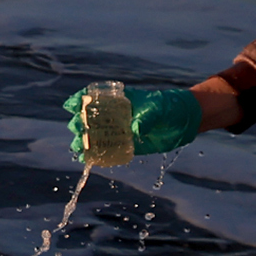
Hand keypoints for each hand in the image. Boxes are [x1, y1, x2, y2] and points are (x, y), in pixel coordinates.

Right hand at [65, 84, 204, 161]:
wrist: (184, 121)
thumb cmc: (169, 107)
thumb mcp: (158, 109)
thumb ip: (147, 118)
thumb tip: (135, 129)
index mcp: (119, 100)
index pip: (93, 97)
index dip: (79, 100)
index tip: (71, 105)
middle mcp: (115, 115)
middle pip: (88, 118)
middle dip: (79, 123)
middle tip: (78, 129)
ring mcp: (120, 130)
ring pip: (94, 136)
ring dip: (84, 141)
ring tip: (78, 147)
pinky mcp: (126, 145)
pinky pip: (107, 150)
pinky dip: (96, 155)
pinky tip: (88, 159)